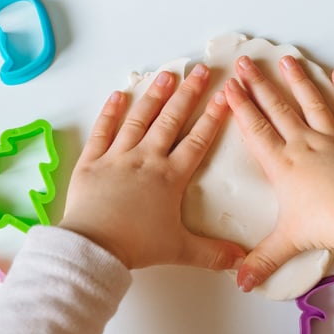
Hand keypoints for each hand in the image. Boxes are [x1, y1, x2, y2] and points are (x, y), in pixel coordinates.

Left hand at [59, 64, 245, 270]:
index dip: (213, 117)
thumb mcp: (179, 250)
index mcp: (170, 177)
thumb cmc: (136, 246)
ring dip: (154, 96)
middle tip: (200, 71)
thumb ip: (212, 253)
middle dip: (189, 94)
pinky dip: (110, 112)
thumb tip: (241, 261)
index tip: (225, 96)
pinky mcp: (92, 161)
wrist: (94, 246)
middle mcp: (146, 159)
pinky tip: (118, 95)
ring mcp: (117, 156)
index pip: (197, 141)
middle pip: (171, 120)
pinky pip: (102, 131)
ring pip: (139, 119)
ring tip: (166, 75)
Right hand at [224, 55, 333, 291]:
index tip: (230, 87)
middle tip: (247, 62)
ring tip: (287, 59)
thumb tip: (241, 282)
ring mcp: (332, 140)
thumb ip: (261, 259)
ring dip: (297, 80)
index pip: (255, 129)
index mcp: (283, 165)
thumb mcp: (287, 242)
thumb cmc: (326, 227)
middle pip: (277, 109)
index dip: (241, 107)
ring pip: (311, 103)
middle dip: (259, 84)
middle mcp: (304, 145)